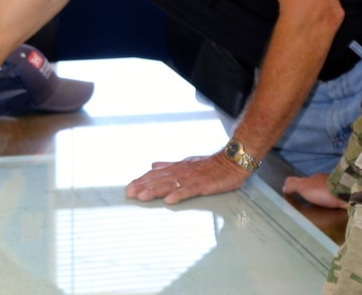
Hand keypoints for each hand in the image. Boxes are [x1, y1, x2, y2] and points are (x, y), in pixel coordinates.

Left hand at [124, 153, 250, 204]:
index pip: (156, 174)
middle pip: (159, 179)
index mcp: (178, 168)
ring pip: (170, 184)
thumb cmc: (210, 165)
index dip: (142, 181)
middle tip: (129, 193)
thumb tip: (153, 165)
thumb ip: (170, 166)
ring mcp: (192, 178)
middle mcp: (182, 171)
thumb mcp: (187, 163)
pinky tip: (169, 200)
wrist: (232, 161)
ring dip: (155, 190)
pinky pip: (190, 190)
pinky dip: (179, 194)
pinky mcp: (204, 185)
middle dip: (143, 186)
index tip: (129, 187)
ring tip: (142, 197)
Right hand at [282, 173, 345, 208]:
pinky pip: (339, 198)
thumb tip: (284, 185)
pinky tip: (336, 209)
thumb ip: (293, 184)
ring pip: (331, 192)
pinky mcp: (348, 195)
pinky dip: (337, 202)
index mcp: (317, 178)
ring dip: (328, 198)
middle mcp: (328, 181)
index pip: (308, 182)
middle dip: (317, 193)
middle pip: (320, 187)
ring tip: (325, 209)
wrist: (347, 193)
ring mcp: (338, 188)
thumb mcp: (303, 186)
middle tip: (313, 204)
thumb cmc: (323, 190)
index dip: (305, 188)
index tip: (302, 197)